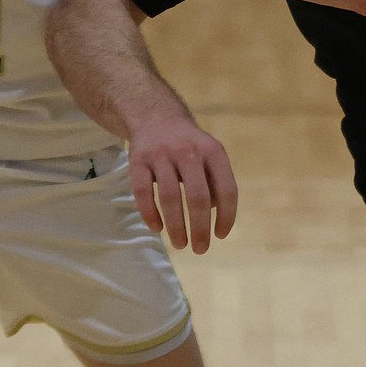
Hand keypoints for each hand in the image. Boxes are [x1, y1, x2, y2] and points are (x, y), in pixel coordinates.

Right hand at [126, 109, 237, 252]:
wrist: (156, 117)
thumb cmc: (190, 147)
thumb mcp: (210, 156)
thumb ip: (216, 183)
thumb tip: (213, 219)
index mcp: (213, 151)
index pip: (226, 189)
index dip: (226, 215)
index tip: (221, 235)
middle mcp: (188, 151)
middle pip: (197, 197)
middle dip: (200, 228)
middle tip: (201, 249)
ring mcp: (161, 155)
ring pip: (169, 197)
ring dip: (176, 226)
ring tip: (180, 244)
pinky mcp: (138, 161)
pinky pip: (143, 193)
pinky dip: (150, 214)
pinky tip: (157, 228)